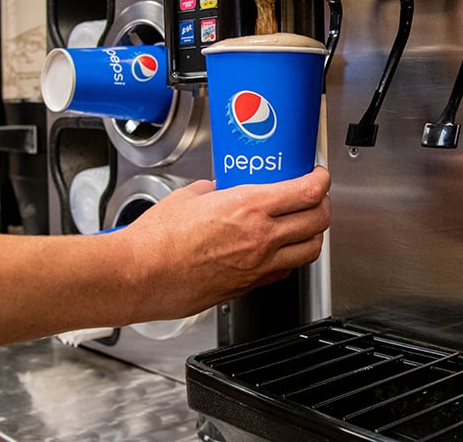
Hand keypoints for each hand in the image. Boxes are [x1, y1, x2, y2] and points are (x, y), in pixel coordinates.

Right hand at [118, 166, 331, 322]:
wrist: (139, 276)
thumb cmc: (157, 239)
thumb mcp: (189, 196)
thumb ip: (214, 190)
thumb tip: (219, 189)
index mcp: (249, 207)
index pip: (308, 192)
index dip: (321, 180)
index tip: (318, 175)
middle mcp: (261, 237)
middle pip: (319, 220)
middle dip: (323, 205)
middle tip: (314, 198)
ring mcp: (259, 265)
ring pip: (311, 250)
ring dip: (313, 234)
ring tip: (304, 224)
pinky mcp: (250, 286)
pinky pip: (286, 271)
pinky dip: (291, 258)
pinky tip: (279, 250)